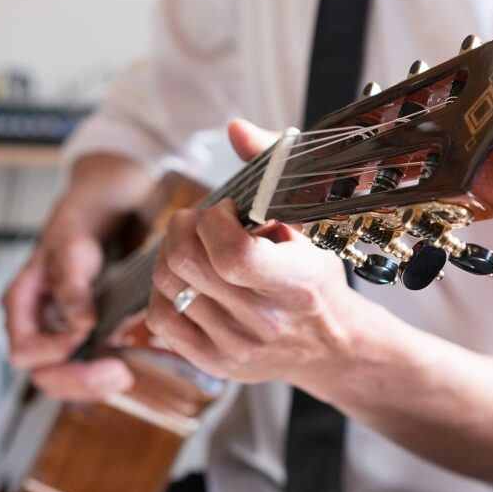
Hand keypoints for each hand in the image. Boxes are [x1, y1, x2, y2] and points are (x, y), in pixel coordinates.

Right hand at [3, 215, 132, 400]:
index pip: (23, 349)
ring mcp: (51, 340)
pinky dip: (99, 378)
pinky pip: (80, 373)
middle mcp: (31, 329)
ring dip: (92, 386)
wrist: (89, 231)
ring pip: (62, 381)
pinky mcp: (74, 345)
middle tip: (118, 373)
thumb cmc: (74, 236)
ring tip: (125, 376)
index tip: (85, 334)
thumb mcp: (71, 252)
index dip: (53, 351)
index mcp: (19, 307)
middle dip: (79, 380)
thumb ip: (72, 286)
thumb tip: (80, 324)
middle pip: (42, 375)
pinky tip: (124, 370)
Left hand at [144, 120, 358, 386]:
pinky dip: (164, 289)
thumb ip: (275, 168)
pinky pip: (160, 318)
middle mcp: (267, 322)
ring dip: (172, 252)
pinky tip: (187, 277)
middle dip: (184, 228)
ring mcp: (238, 348)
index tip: (227, 211)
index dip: (215, 223)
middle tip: (200, 220)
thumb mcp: (310, 222)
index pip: (234, 257)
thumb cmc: (316, 275)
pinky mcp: (215, 364)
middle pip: (189, 265)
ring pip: (168, 287)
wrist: (332, 345)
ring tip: (193, 244)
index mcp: (299, 285)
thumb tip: (236, 128)